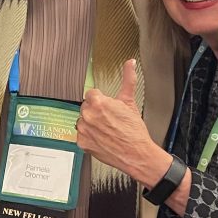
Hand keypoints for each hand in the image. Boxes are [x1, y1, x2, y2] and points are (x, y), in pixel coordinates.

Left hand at [77, 59, 164, 184]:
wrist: (136, 154)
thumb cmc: (134, 131)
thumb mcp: (130, 101)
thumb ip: (128, 79)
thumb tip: (130, 63)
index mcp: (98, 102)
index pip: (91, 94)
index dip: (101, 100)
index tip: (107, 107)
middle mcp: (88, 116)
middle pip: (86, 107)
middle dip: (96, 111)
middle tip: (109, 119)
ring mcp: (84, 130)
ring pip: (83, 121)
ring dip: (91, 124)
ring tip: (106, 130)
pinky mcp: (82, 143)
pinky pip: (82, 135)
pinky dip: (90, 136)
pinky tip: (102, 138)